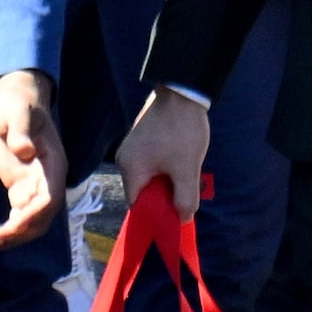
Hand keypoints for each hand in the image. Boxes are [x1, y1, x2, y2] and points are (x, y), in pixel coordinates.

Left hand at [0, 67, 64, 249]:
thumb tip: (24, 150)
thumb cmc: (18, 102)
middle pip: (40, 218)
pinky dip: (4, 231)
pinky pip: (17, 218)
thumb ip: (21, 130)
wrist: (16, 98)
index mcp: (53, 164)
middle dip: (17, 233)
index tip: (12, 225)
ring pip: (29, 224)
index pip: (50, 199)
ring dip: (9, 238)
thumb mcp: (17, 112)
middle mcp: (48, 180)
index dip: (34, 215)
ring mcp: (35, 187)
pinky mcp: (21, 189)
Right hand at [116, 83, 209, 224]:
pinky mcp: (141, 140)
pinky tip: (180, 164)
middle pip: (142, 191)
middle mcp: (125, 159)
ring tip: (184, 177)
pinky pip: (150, 164)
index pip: (137, 204)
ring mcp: (132, 148)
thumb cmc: (182, 132)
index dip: (155, 214)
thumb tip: (183, 219)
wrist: (182, 92)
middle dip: (163, 197)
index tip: (173, 216)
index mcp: (130, 169)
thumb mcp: (187, 169)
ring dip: (166, 182)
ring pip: (148, 177)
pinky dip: (164, 169)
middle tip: (184, 197)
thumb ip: (185, 198)